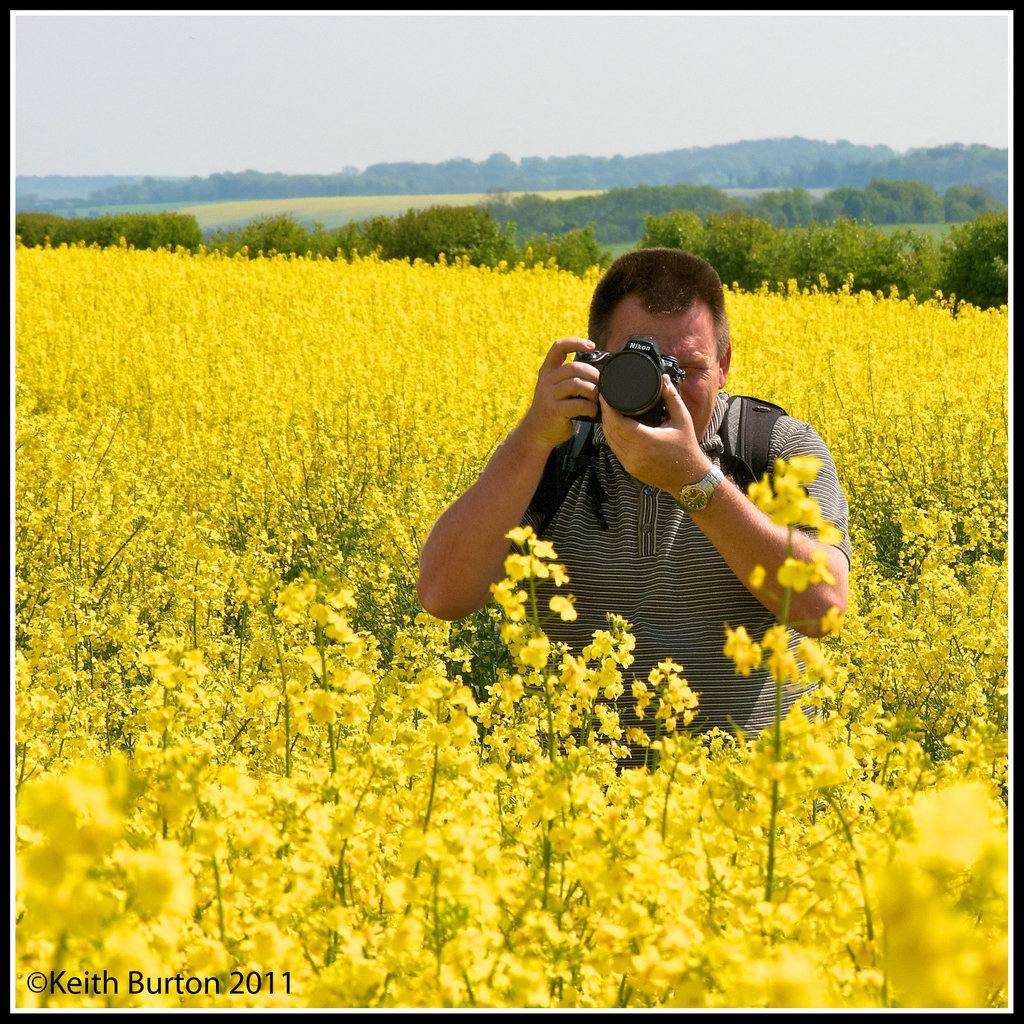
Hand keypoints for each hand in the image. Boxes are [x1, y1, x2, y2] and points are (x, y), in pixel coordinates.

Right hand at [517, 337, 600, 449]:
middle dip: (593, 375)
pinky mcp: (554, 410)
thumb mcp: (556, 388)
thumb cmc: (554, 408)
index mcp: (548, 370)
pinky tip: (591, 412)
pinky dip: (590, 408)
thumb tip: (600, 372)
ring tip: (596, 400)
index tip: (592, 345)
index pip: (559, 347)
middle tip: (601, 385)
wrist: (536, 432)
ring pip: (578, 384)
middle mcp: (546, 380)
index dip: (576, 342)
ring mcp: (549, 395)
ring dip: (593, 392)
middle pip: (575, 367)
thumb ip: (571, 377)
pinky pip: (579, 404)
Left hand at [600, 374, 711, 494]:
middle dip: (605, 414)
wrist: (689, 478)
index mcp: (645, 440)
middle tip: (605, 399)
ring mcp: (630, 463)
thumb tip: (664, 379)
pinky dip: (613, 437)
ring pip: (609, 441)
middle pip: (609, 430)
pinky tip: (615, 427)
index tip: (605, 395)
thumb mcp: (682, 419)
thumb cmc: (687, 448)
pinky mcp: (630, 468)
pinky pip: (615, 450)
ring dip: (607, 425)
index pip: (616, 421)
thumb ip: (671, 398)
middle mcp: (634, 453)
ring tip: (609, 411)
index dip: (607, 408)